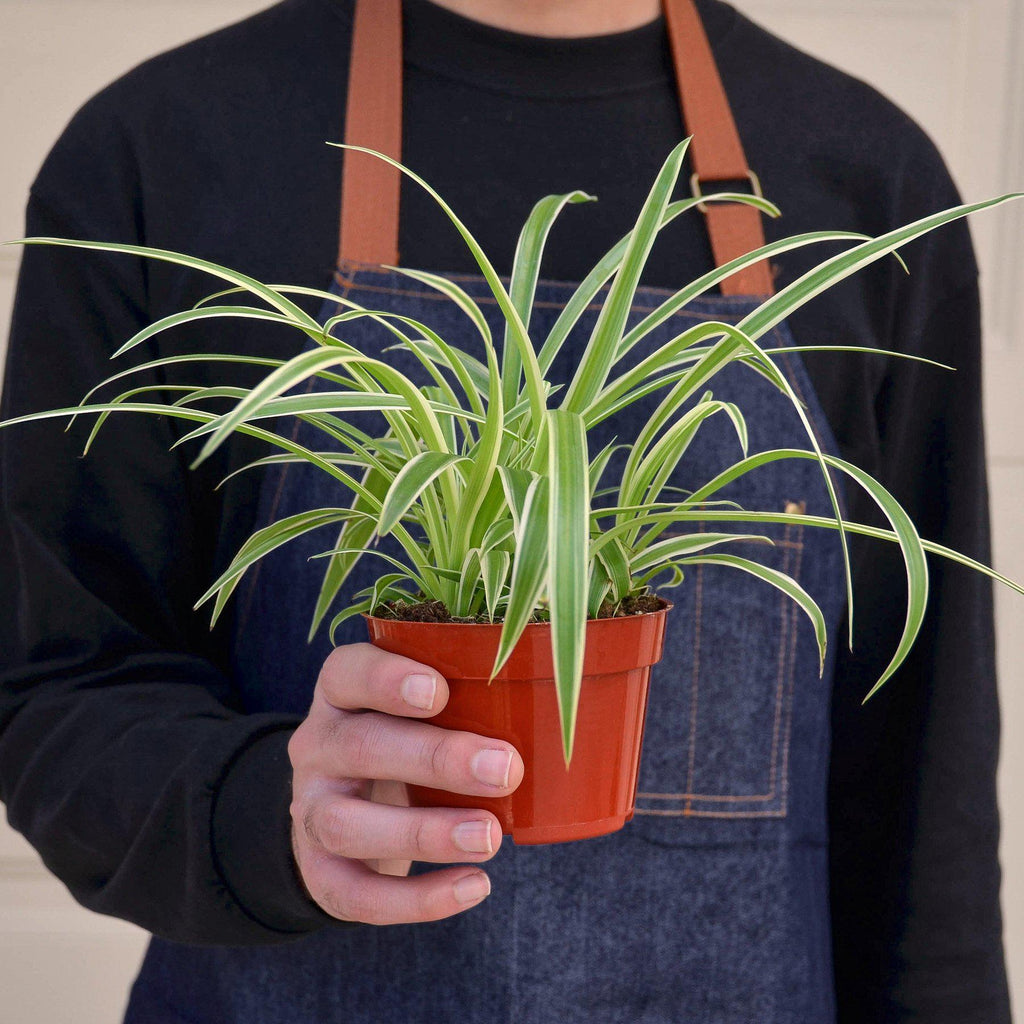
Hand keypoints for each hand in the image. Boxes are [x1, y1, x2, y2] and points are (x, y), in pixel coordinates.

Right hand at [287, 642, 523, 924]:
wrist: (347, 811)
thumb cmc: (411, 742)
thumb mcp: (426, 712)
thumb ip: (471, 700)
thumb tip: (564, 700)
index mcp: (343, 694)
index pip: (348, 672)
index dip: (387, 679)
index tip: (440, 691)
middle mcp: (318, 745)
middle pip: (358, 747)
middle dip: (433, 758)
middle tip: (504, 769)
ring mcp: (311, 809)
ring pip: (345, 824)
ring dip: (423, 832)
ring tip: (490, 837)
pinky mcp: (318, 871)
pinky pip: (354, 893)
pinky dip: (416, 898)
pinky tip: (473, 886)